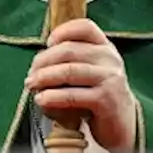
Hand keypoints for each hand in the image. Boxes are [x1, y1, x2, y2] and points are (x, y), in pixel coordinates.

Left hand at [25, 18, 136, 152]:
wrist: (121, 125)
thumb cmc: (98, 95)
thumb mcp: (90, 71)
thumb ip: (72, 59)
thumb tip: (39, 58)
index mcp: (106, 47)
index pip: (85, 27)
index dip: (62, 32)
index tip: (47, 44)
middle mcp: (110, 59)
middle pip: (69, 50)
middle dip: (43, 61)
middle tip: (30, 73)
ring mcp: (110, 78)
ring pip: (68, 71)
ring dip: (44, 78)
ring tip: (31, 84)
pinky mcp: (106, 100)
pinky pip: (72, 95)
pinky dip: (52, 97)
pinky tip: (41, 100)